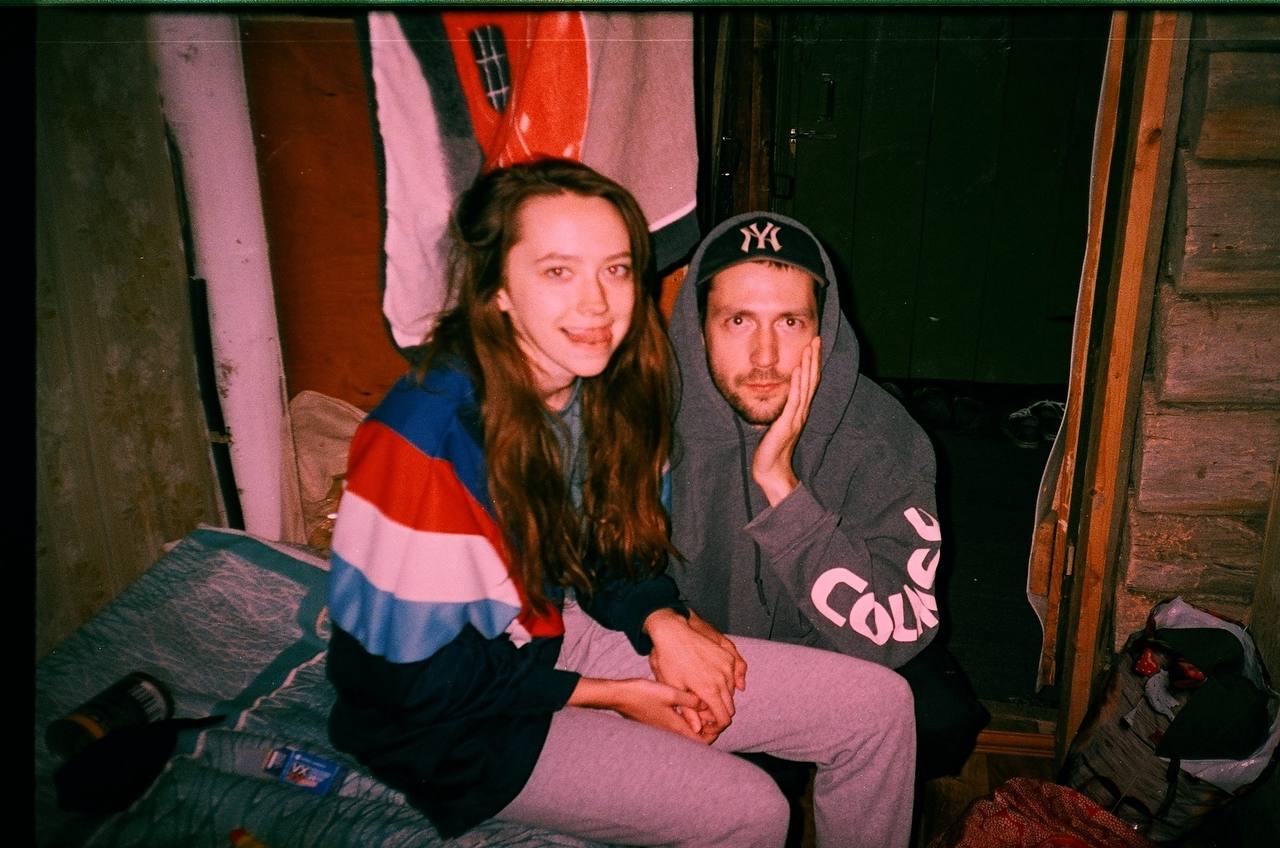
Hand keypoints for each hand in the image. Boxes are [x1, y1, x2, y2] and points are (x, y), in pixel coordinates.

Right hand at [569, 677, 708, 742]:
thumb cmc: (643, 694)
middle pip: (696, 739)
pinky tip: (684, 706)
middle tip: (712, 713)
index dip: (715, 733)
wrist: (619, 696)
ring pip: (686, 732)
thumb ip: (691, 700)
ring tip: (701, 708)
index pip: (703, 742)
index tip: (719, 720)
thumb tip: (708, 704)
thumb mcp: (671, 693)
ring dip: (696, 724)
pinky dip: (685, 720)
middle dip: (707, 729)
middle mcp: (671, 733)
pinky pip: (676, 727)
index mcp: (677, 728)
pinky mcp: (656, 723)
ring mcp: (662, 729)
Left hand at [644, 609, 739, 735]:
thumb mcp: (674, 688)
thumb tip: (698, 730)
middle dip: (718, 712)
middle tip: (701, 710)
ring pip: (732, 692)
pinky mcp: (728, 655)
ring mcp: (727, 666)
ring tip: (703, 693)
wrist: (673, 632)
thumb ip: (688, 712)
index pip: (724, 719)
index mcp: (710, 690)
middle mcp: (723, 679)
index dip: (717, 726)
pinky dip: (727, 682)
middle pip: (730, 707)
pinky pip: (734, 676)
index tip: (706, 725)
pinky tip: (712, 680)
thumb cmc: (669, 660)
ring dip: (722, 697)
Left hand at [752, 335, 820, 505]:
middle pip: (812, 380)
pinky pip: (795, 399)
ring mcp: (796, 417)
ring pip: (806, 386)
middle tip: (817, 338)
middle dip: (814, 358)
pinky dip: (798, 383)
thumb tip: (776, 398)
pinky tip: (799, 369)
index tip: (813, 345)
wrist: (771, 471)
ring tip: (810, 347)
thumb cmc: (771, 450)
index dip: (812, 363)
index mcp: (799, 411)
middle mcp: (801, 412)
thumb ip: (779, 412)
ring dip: (808, 365)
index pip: (809, 382)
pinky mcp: (788, 423)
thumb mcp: (776, 425)